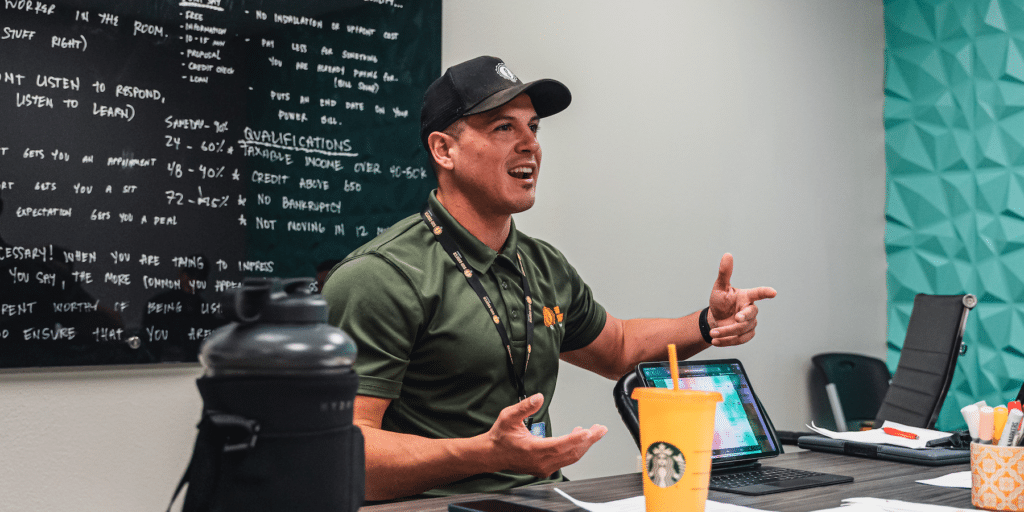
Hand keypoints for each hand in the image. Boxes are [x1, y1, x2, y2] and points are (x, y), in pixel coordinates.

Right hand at [487, 393, 606, 477]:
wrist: (492, 454)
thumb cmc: (501, 436)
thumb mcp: (508, 416)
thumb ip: (524, 407)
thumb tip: (539, 397)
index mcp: (533, 449)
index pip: (560, 445)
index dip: (575, 439)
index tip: (588, 431)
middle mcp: (541, 461)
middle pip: (572, 452)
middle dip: (589, 440)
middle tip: (600, 429)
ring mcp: (544, 467)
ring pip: (571, 457)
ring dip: (584, 445)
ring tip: (594, 432)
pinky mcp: (545, 468)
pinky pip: (566, 459)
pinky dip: (575, 449)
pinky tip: (578, 437)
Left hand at [707, 253, 776, 345]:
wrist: (714, 319)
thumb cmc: (719, 302)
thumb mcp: (719, 288)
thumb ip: (725, 273)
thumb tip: (727, 255)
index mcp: (746, 297)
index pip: (758, 293)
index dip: (765, 293)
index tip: (773, 292)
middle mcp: (750, 309)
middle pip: (750, 316)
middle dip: (741, 320)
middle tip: (732, 320)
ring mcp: (750, 322)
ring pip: (743, 330)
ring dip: (727, 333)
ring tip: (713, 333)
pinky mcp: (747, 334)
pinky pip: (741, 340)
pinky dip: (728, 341)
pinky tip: (716, 341)